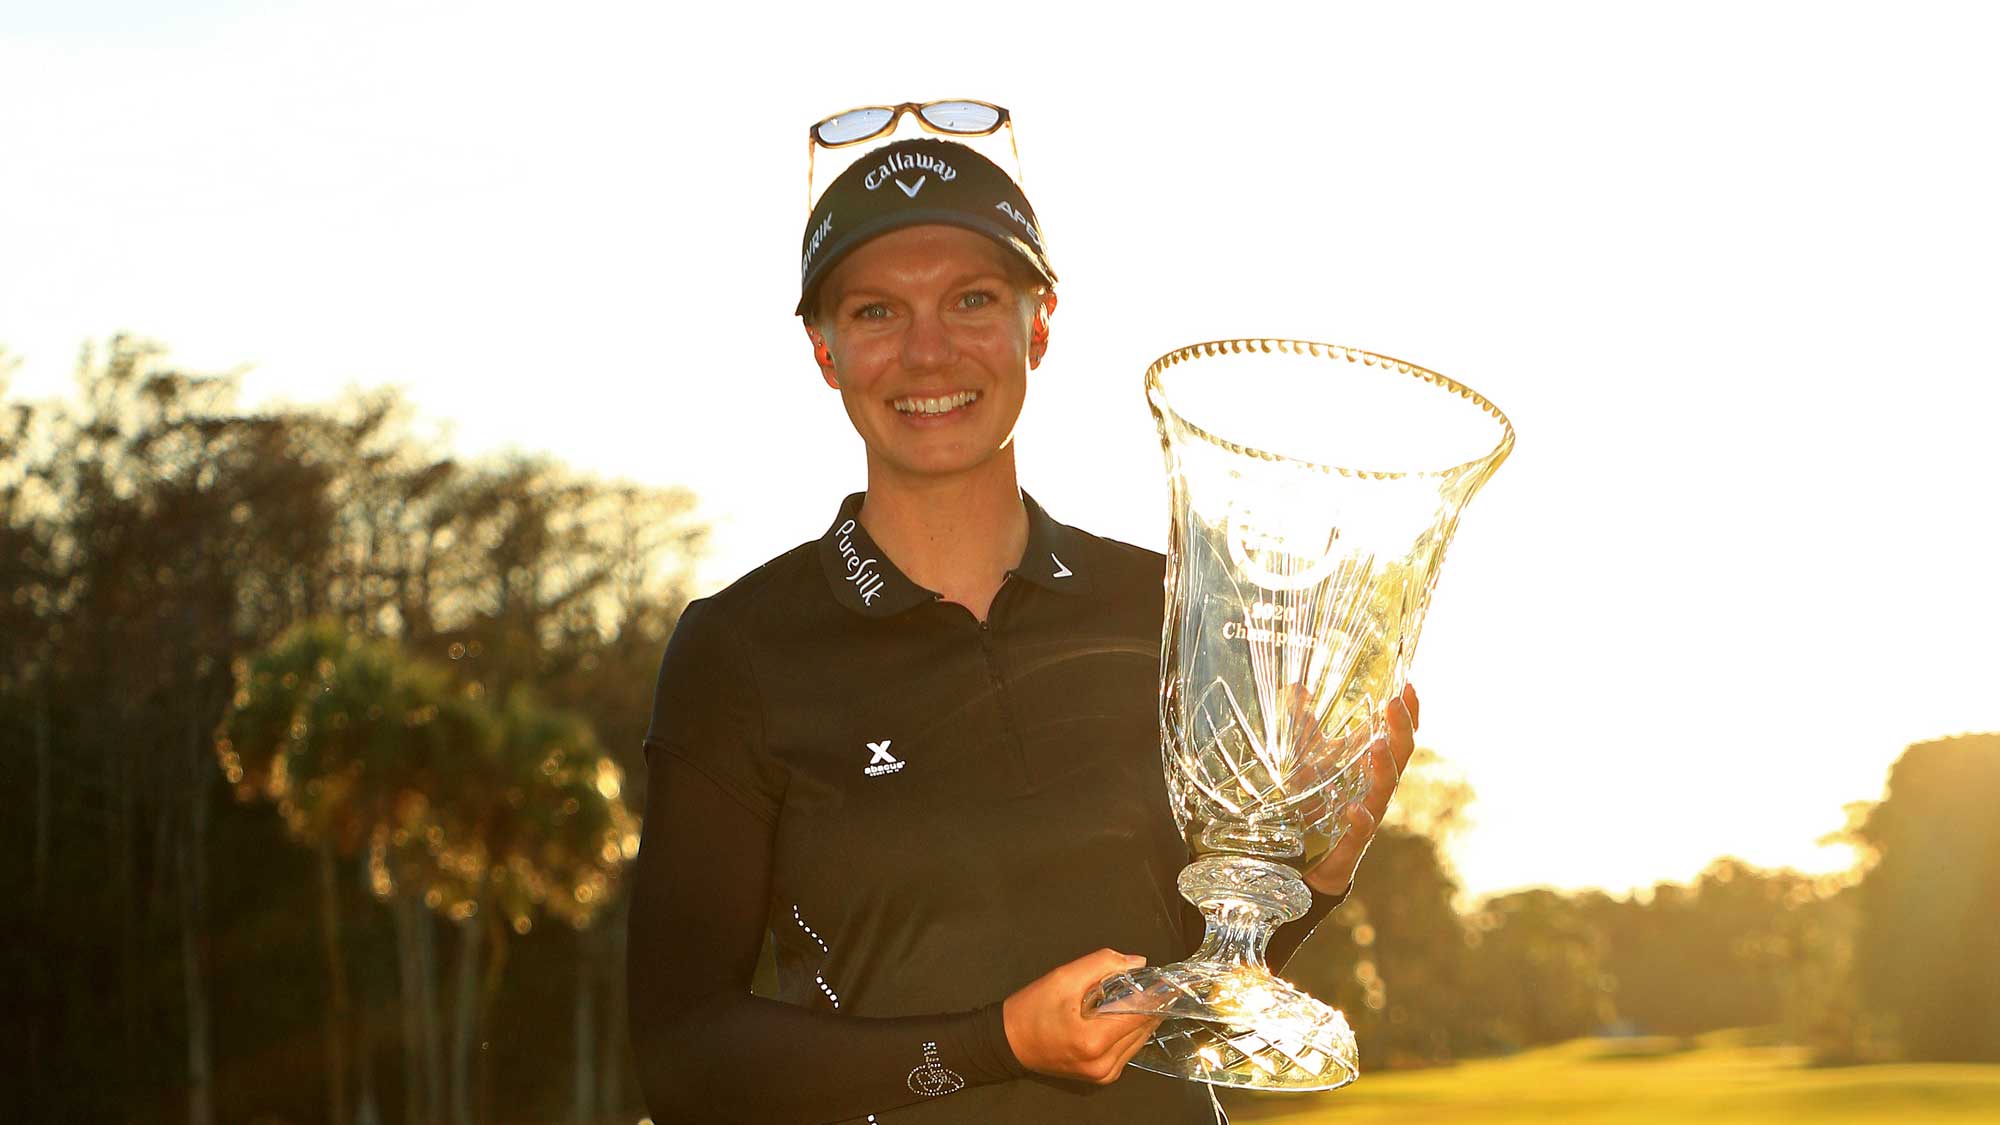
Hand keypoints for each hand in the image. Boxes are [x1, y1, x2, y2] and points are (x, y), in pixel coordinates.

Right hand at [1002, 948, 1161, 1084]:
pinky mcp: (1103, 1077)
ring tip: (1133, 996)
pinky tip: (1120, 1015)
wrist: (1009, 1041)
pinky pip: (1128, 1050)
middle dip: (1147, 1004)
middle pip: (1143, 1028)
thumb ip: (1103, 965)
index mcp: (1094, 1041)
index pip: (1140, 1014)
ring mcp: (1104, 1075)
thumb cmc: (1033, 1008)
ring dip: (1140, 1018)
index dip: (1155, 993)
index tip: (1166, 977)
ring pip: (1139, 1040)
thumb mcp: (1064, 978)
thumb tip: (1139, 963)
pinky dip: (1128, 1031)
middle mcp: (1104, 1064)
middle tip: (1147, 983)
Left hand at [1303, 683, 1419, 895]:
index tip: (1408, 684)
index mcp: (1368, 764)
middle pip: (1399, 754)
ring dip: (1384, 765)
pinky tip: (1352, 808)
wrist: (1306, 859)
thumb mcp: (1302, 758)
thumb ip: (1301, 725)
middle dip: (1401, 727)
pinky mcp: (1352, 839)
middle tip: (1396, 702)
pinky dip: (1359, 818)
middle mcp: (1374, 786)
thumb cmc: (1311, 802)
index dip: (1407, 712)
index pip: (1396, 734)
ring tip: (1379, 744)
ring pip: (1386, 787)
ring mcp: (1367, 812)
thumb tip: (1296, 686)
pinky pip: (1362, 828)